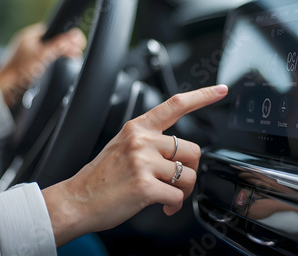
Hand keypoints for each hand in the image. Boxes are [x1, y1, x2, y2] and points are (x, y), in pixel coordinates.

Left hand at [0, 23, 85, 106]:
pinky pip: (44, 60)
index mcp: (29, 35)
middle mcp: (27, 43)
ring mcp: (27, 54)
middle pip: (52, 40)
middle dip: (65, 46)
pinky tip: (57, 67)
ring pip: (49, 51)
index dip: (65, 35)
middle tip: (76, 52)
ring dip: (60, 54)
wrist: (5, 89)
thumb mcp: (44, 55)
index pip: (53, 30)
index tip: (76, 42)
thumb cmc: (19, 70)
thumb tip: (76, 36)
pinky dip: (52, 62)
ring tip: (71, 59)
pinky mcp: (27, 65)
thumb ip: (60, 45)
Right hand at [42, 84, 227, 246]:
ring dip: (183, 191)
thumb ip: (149, 141)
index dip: (203, 96)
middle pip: (192, 150)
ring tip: (168, 195)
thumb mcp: (122, 146)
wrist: (76, 201)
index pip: (176, 104)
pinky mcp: (145, 186)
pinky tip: (163, 206)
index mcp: (138, 127)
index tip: (221, 90)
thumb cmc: (100, 177)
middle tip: (178, 182)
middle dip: (190, 170)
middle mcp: (142, 140)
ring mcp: (143, 162)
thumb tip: (178, 151)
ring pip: (189, 176)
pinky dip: (174, 206)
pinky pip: (178, 197)